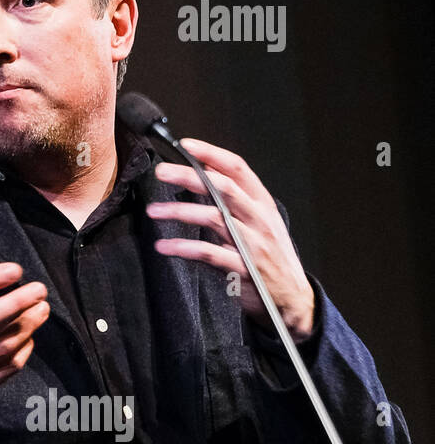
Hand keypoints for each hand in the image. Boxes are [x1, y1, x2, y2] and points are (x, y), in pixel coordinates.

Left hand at [147, 138, 315, 341]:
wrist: (292, 299)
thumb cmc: (269, 255)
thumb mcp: (258, 221)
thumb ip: (234, 198)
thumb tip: (205, 170)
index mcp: (262, 203)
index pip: (238, 169)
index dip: (212, 154)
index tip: (185, 145)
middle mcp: (259, 219)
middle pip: (223, 188)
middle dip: (190, 176)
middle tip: (160, 171)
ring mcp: (253, 243)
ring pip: (214, 217)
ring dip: (179, 212)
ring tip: (152, 211)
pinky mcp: (244, 268)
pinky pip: (209, 253)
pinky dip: (183, 247)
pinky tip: (163, 245)